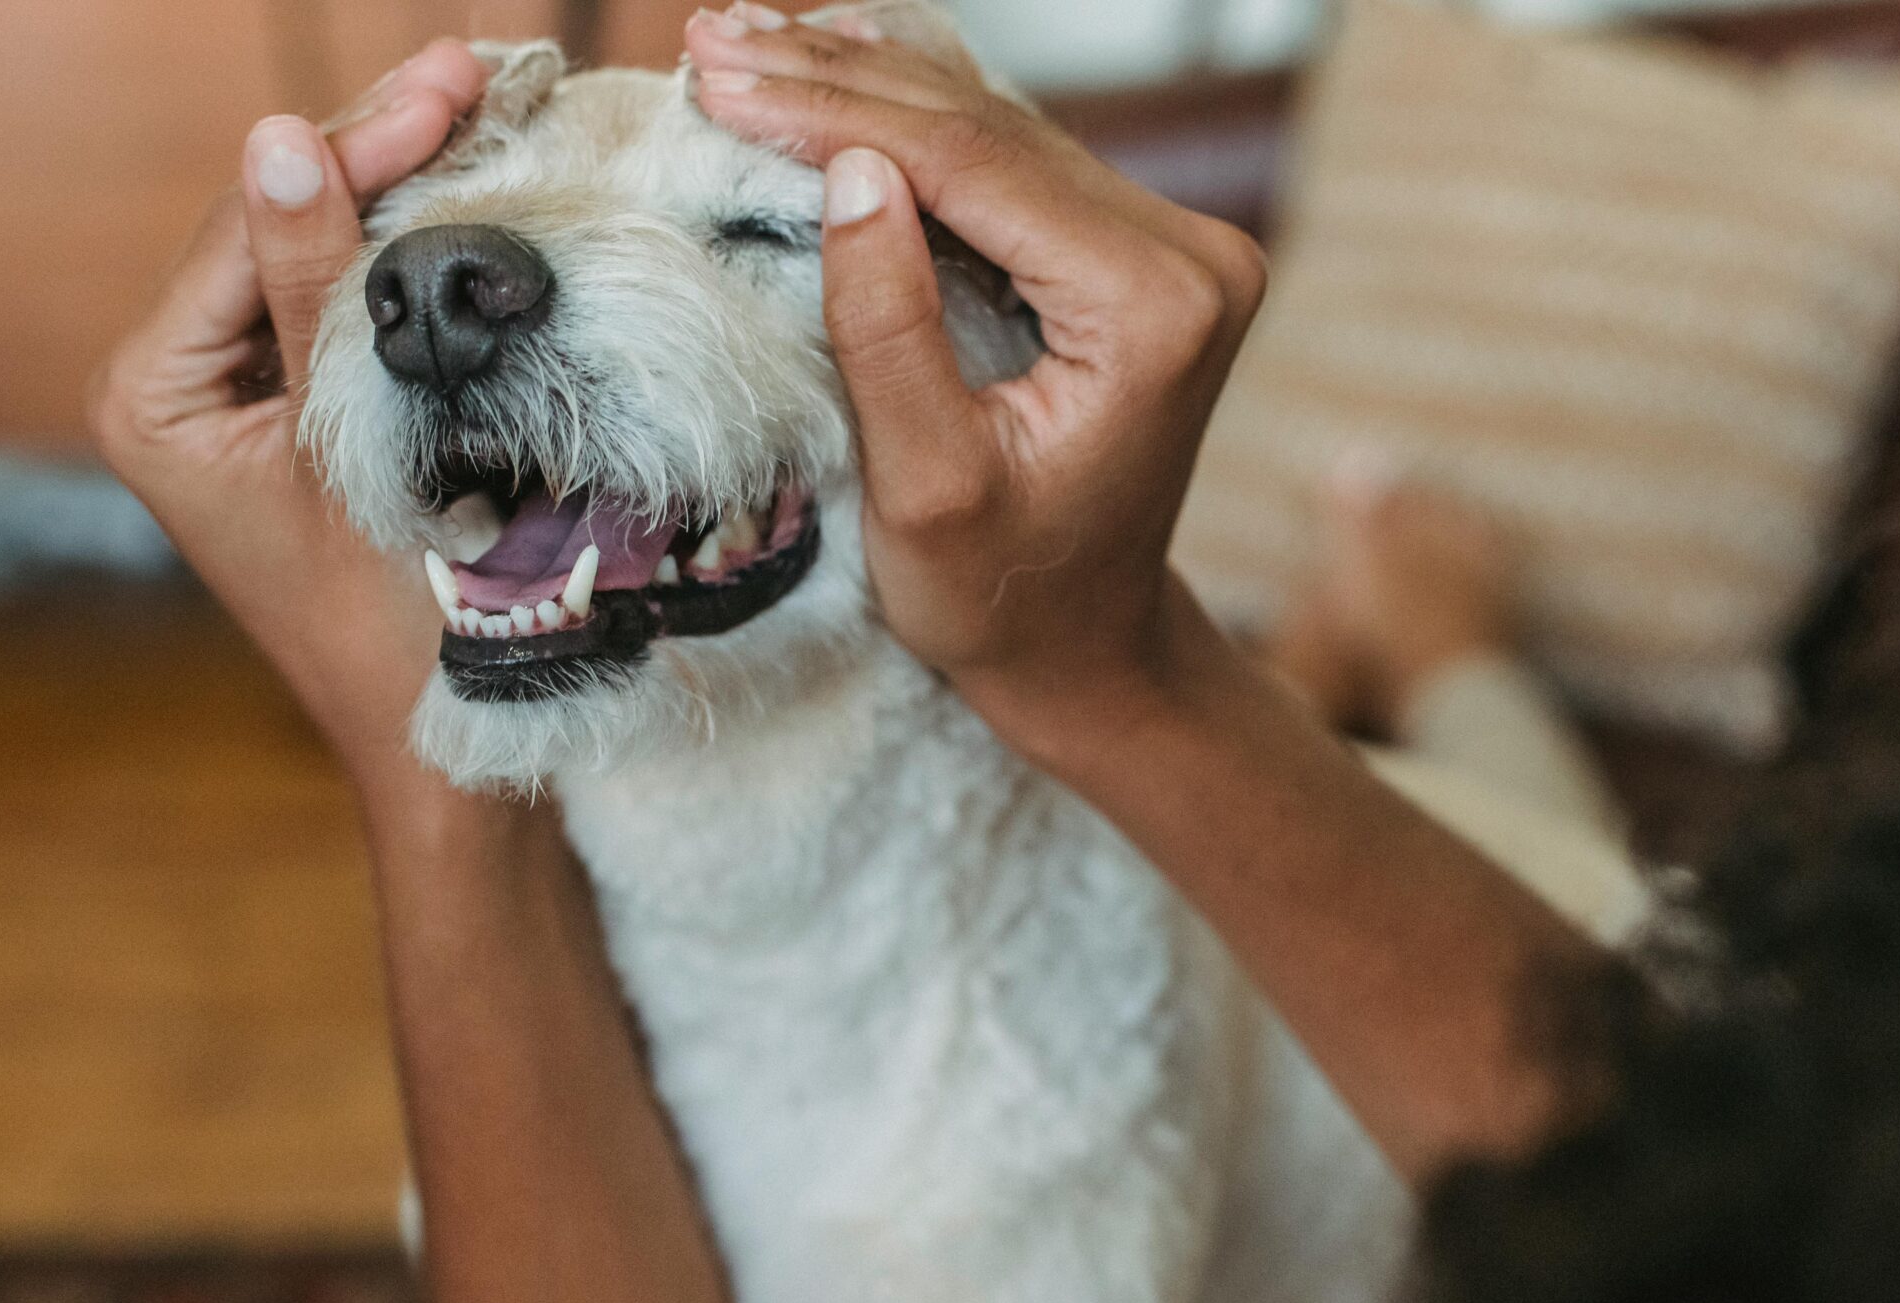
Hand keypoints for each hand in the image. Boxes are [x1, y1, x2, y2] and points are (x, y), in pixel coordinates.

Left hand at [90, 41, 488, 798]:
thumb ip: (319, 296)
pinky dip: (416, 257)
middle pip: (282, 225)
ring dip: (408, 188)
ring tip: (484, 108)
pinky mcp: (308, 414)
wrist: (453, 743)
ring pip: (324, 256)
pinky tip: (477, 193)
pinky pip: (355, 309)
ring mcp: (245, 398)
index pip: (252, 227)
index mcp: (154, 394)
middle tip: (474, 72)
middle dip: (383, 151)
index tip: (449, 86)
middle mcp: (181, 384)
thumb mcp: (354, 447)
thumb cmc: (398, 626)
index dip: (353, 149)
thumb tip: (281, 138)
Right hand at [687, 6, 1268, 759]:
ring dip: (865, 81)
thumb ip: (890, 330)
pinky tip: (832, 66)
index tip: (720, 78)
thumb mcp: (925, 486)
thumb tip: (853, 172)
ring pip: (996, 128)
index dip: (836, 112)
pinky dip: (913, 118)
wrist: (1084, 644)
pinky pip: (1012, 159)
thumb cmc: (1003, 593)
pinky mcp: (1140, 250)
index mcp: (1155, 308)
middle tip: (709, 40)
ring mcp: (1173, 246)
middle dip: (838, 78)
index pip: (975, 168)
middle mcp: (1190, 257)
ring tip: (743, 42)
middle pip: (988, 129)